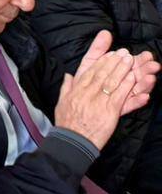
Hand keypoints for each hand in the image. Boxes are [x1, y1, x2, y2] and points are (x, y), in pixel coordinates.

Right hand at [53, 30, 148, 148]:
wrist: (72, 140)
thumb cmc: (67, 123)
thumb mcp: (61, 102)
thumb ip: (66, 87)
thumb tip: (68, 76)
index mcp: (77, 90)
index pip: (90, 71)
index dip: (101, 61)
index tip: (110, 54)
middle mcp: (87, 93)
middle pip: (103, 73)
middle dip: (114, 62)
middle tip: (123, 53)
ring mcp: (99, 101)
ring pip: (112, 82)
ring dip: (122, 70)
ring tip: (130, 60)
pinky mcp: (109, 111)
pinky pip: (120, 95)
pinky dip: (126, 85)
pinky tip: (132, 77)